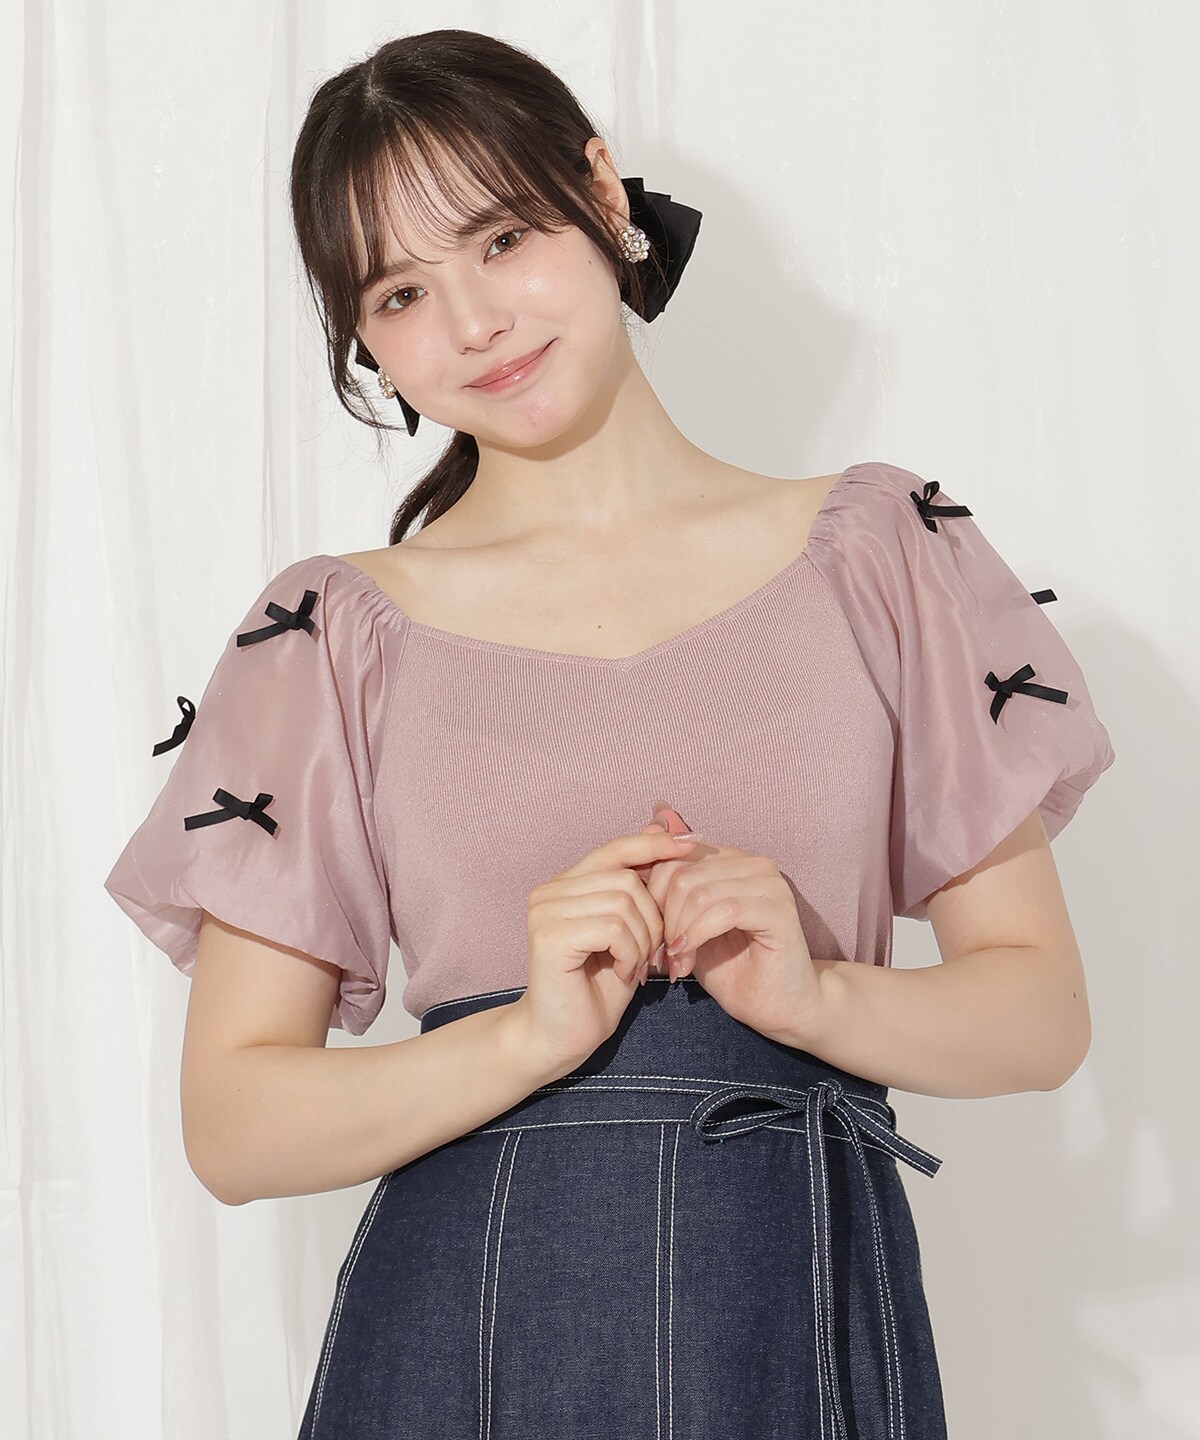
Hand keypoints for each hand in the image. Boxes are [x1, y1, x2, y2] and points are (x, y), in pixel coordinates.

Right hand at [519, 823, 699, 1072]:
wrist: (561, 1039)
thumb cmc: (597, 988)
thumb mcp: (630, 931)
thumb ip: (640, 886)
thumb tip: (661, 826)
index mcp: (565, 883)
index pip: (615, 849)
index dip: (654, 845)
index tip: (692, 845)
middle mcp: (549, 891)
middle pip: (627, 879)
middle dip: (654, 917)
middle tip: (652, 954)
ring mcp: (545, 911)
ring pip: (624, 902)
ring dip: (643, 940)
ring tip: (635, 965)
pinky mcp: (549, 936)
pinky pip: (613, 927)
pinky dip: (630, 952)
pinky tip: (622, 972)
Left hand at [640, 802, 825, 1042]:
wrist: (780, 1008)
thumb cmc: (734, 968)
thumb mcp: (688, 927)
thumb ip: (670, 893)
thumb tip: (647, 837)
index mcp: (731, 860)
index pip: (673, 855)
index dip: (651, 896)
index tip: (649, 936)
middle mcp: (753, 863)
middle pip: (683, 873)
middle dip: (663, 918)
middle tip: (661, 955)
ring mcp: (770, 883)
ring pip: (700, 891)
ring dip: (679, 932)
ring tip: (677, 962)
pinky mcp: (779, 910)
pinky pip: (725, 911)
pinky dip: (698, 936)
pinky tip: (688, 958)